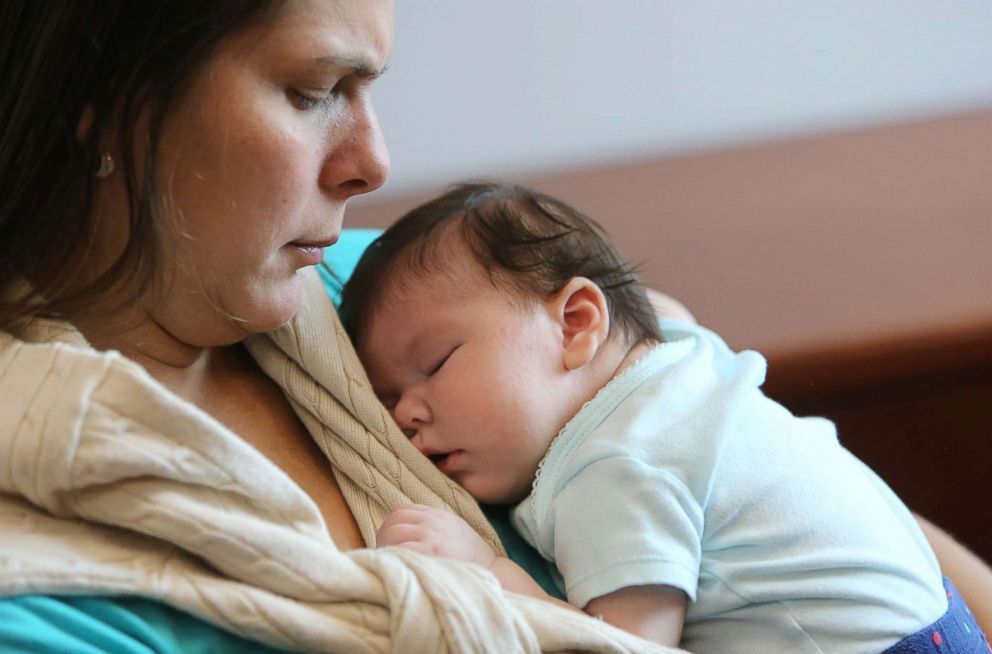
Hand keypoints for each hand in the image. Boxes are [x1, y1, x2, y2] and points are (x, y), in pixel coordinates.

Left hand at [375, 504, 497, 568]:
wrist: (490, 571)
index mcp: (436, 514)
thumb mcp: (452, 529)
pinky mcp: (428, 553)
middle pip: (393, 522)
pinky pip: (399, 551)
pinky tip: (397, 568)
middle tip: (384, 555)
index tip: (388, 542)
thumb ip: (431, 524)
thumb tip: (402, 529)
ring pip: (392, 534)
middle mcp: (431, 522)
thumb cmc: (469, 556)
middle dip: (383, 538)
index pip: (401, 511)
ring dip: (385, 549)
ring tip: (388, 563)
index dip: (390, 526)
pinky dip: (392, 558)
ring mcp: (429, 536)